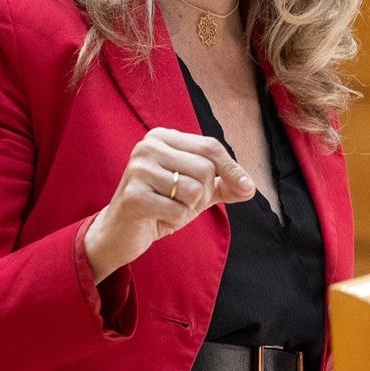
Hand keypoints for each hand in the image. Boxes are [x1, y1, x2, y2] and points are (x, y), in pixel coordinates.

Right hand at [83, 128, 253, 282]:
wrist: (120, 233)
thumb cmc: (159, 206)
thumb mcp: (195, 191)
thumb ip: (222, 184)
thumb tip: (249, 187)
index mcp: (163, 137)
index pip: (211, 147)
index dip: (232, 169)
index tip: (246, 189)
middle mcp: (148, 146)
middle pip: (205, 168)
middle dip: (205, 193)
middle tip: (184, 203)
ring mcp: (138, 169)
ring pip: (194, 189)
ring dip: (188, 207)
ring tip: (168, 208)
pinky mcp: (134, 196)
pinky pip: (179, 210)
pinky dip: (176, 220)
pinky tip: (158, 217)